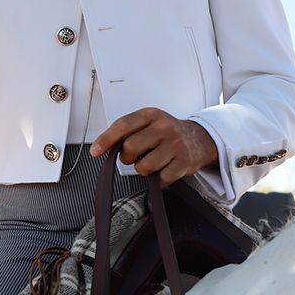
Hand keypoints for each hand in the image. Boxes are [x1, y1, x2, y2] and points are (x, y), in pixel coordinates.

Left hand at [90, 107, 217, 184]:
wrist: (200, 138)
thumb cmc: (167, 132)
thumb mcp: (150, 122)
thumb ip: (129, 130)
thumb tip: (103, 146)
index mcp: (151, 115)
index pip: (123, 125)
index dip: (106, 139)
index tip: (95, 151)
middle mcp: (164, 128)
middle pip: (131, 147)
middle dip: (127, 157)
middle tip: (133, 156)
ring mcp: (175, 145)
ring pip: (144, 166)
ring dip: (143, 169)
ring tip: (151, 162)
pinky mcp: (184, 163)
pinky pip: (160, 179)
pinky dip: (158, 179)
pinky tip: (164, 169)